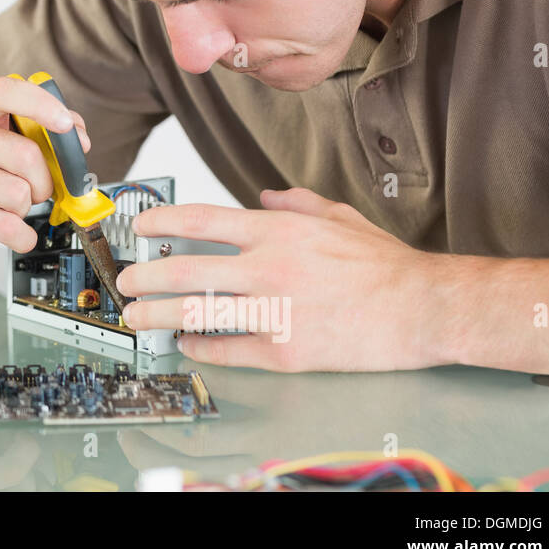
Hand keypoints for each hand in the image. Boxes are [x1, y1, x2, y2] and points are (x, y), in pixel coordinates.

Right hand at [0, 76, 89, 261]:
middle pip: (25, 155)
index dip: (41, 106)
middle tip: (34, 187)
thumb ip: (47, 131)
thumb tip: (78, 140)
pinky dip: (22, 236)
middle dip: (43, 180)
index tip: (66, 125)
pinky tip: (13, 230)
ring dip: (25, 208)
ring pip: (17, 194)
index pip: (5, 92)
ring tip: (7, 205)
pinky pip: (6, 226)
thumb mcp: (9, 139)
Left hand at [114, 187, 450, 371]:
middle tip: (124, 281)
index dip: (160, 221)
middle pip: (185, 270)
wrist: (424, 308)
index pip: (201, 220)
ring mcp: (275, 311)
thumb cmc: (385, 265)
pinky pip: (230, 350)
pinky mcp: (287, 351)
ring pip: (197, 313)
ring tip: (138, 316)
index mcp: (278, 232)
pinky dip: (201, 347)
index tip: (140, 226)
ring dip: (158, 315)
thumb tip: (265, 197)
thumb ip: (296, 203)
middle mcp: (269, 268)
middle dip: (144, 276)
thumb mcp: (338, 217)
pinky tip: (187, 344)